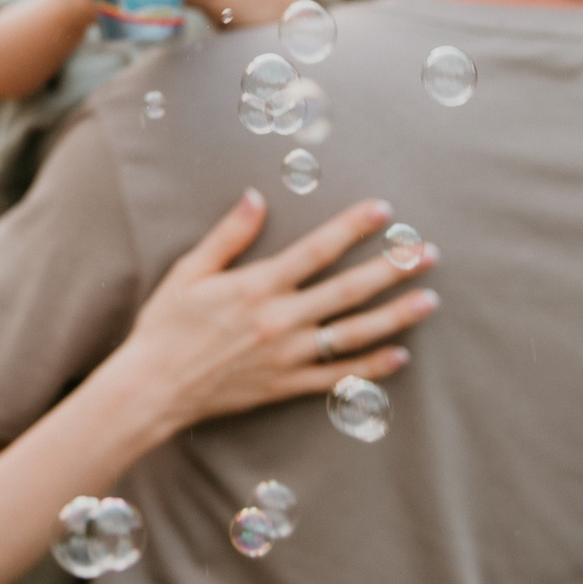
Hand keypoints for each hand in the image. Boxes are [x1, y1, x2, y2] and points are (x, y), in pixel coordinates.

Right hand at [104, 190, 438, 436]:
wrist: (153, 387)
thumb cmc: (166, 326)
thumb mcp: (191, 271)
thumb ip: (229, 235)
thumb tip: (256, 196)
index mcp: (257, 286)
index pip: (317, 250)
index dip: (353, 228)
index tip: (384, 211)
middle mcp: (280, 320)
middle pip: (348, 290)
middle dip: (392, 269)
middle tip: (427, 253)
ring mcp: (287, 356)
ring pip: (353, 334)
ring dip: (395, 315)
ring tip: (429, 299)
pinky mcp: (287, 385)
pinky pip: (338, 378)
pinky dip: (371, 367)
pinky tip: (400, 354)